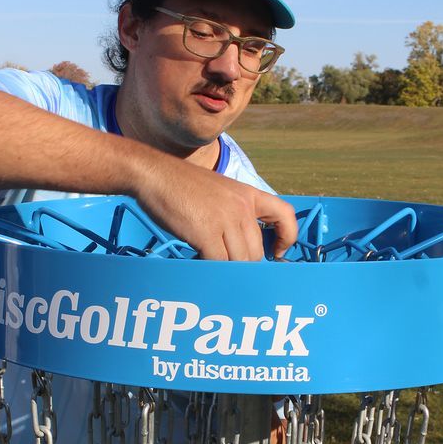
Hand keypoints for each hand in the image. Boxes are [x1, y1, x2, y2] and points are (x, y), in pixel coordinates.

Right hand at [132, 158, 296, 260]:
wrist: (155, 174)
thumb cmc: (182, 185)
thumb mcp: (220, 191)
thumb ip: (235, 213)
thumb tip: (240, 245)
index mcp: (248, 194)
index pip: (284, 215)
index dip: (287, 238)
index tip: (276, 253)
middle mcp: (242, 207)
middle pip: (256, 252)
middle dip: (242, 265)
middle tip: (226, 266)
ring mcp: (226, 219)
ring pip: (239, 261)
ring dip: (225, 269)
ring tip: (210, 263)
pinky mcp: (207, 232)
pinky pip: (218, 263)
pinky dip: (210, 268)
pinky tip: (199, 262)